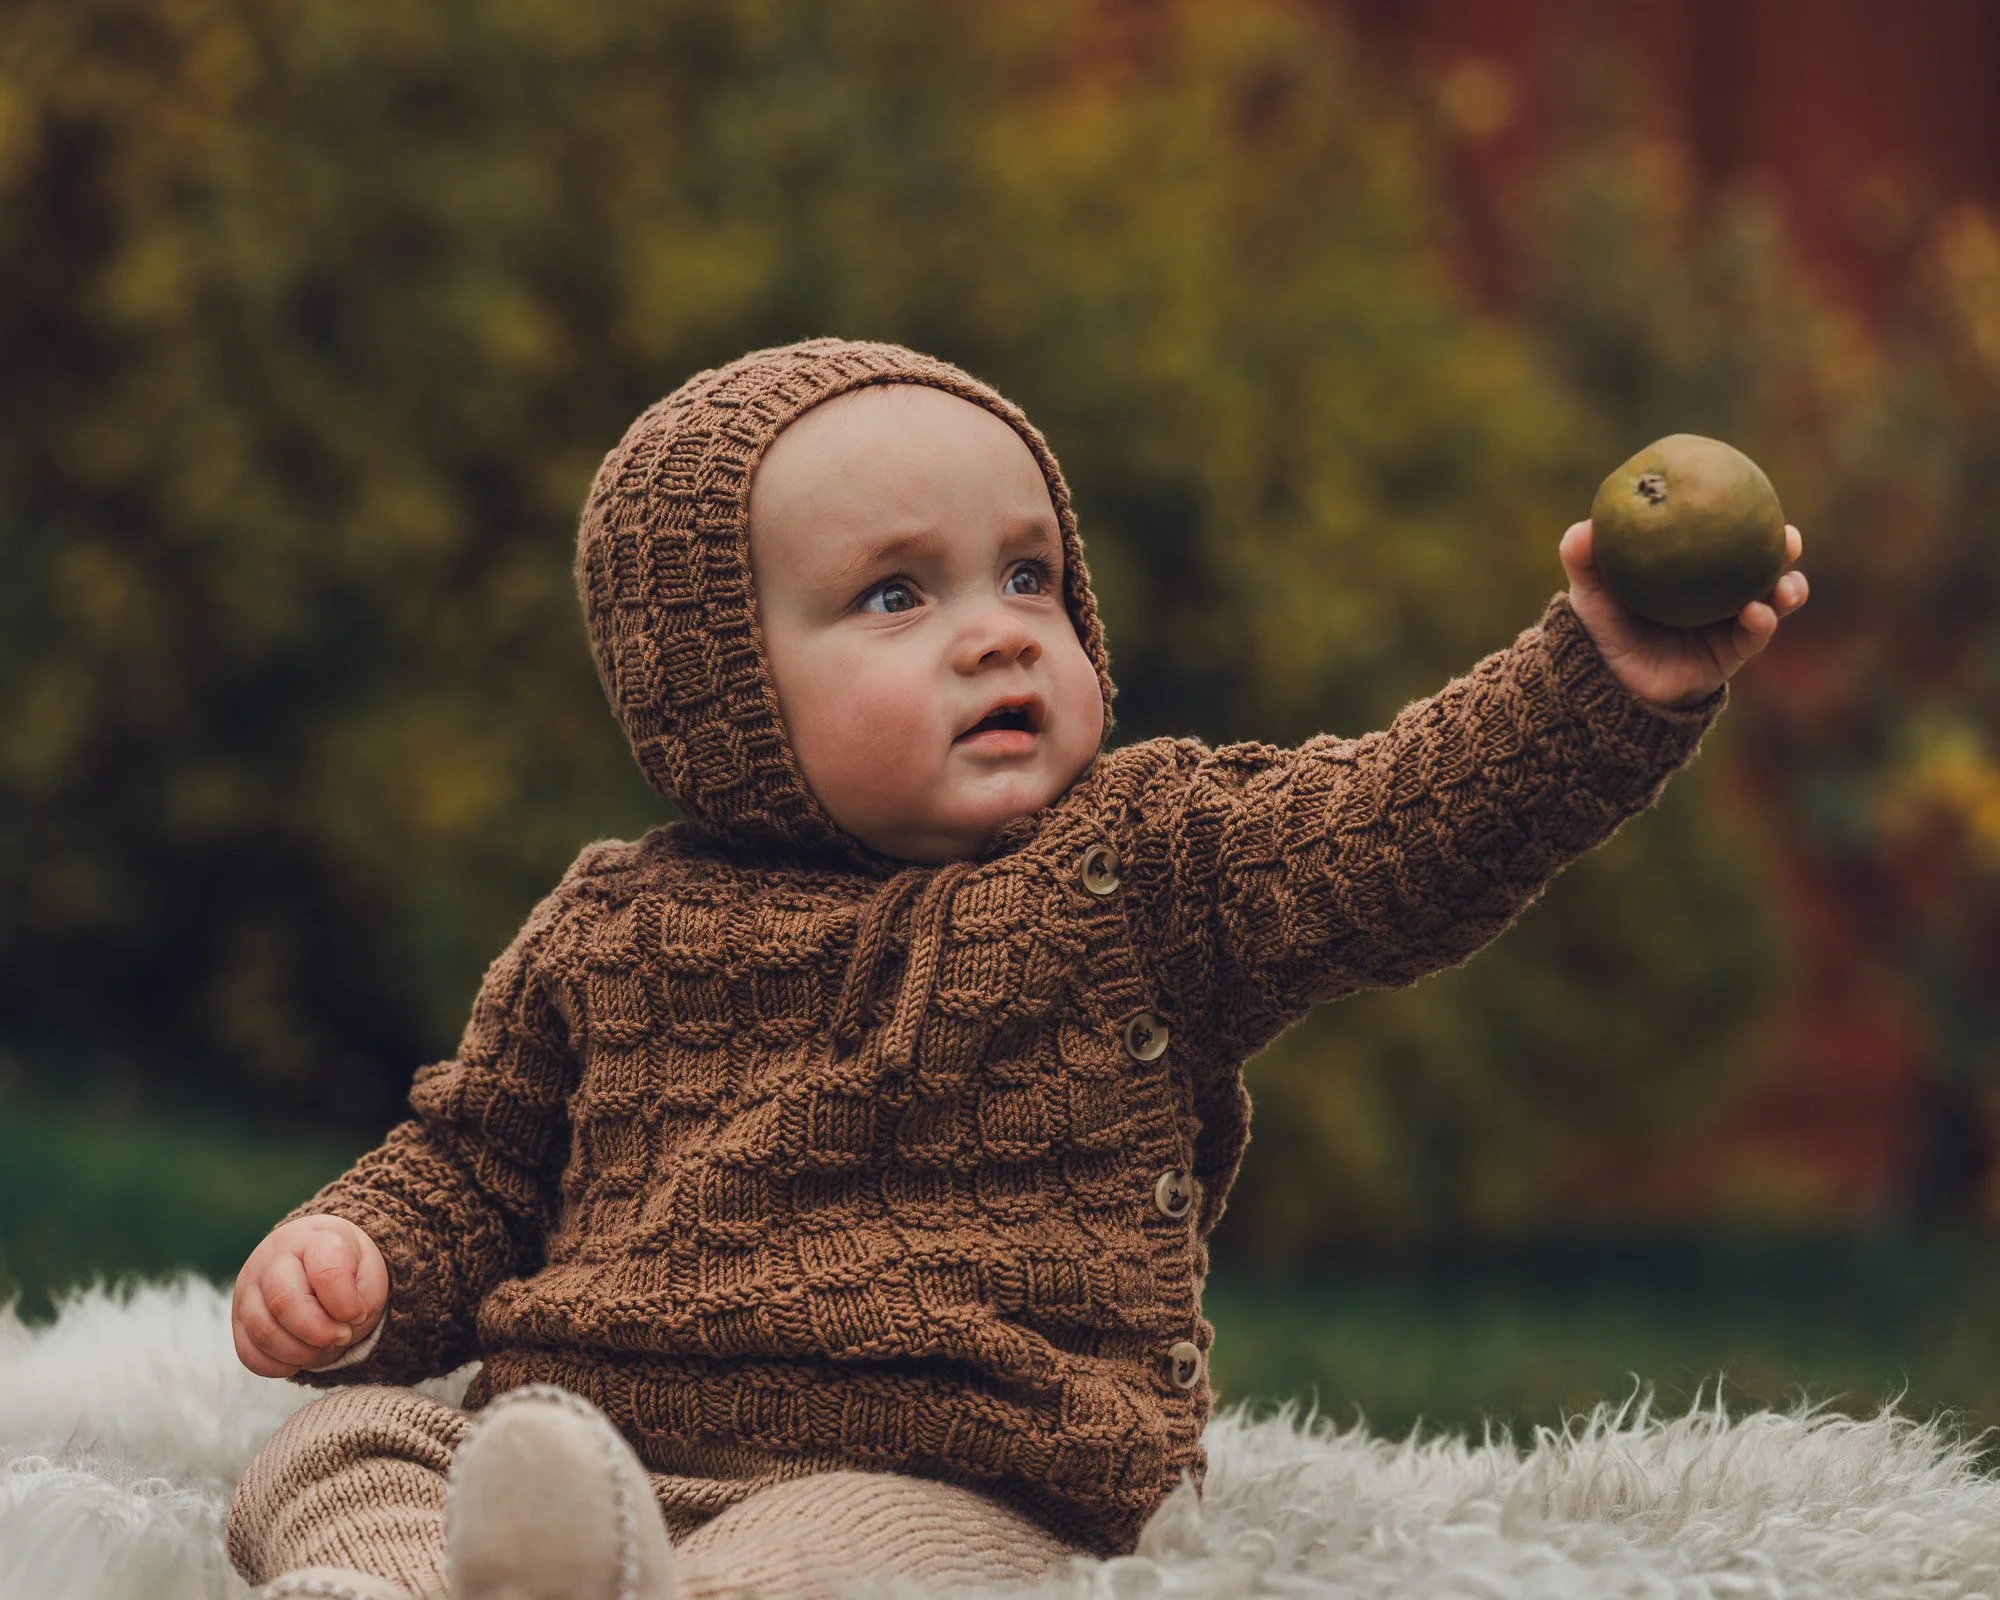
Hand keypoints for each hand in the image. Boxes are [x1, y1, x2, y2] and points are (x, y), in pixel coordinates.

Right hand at [232, 1215, 387, 1378]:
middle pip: (284, 1303)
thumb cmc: (348, 1269)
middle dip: (318, 1332)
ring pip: (263, 1331)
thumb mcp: (368, 1273)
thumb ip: (360, 1299)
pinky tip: (300, 1358)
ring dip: (299, 1353)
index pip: (326, 1273)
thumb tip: (337, 1331)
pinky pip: (249, 1353)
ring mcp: (250, 1288)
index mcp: (314, 1240)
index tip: (357, 1314)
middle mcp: (273, 1259)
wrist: (319, 1260)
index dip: (345, 1304)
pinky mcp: (238, 1318)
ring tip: (323, 1347)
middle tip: (341, 1336)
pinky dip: (278, 1365)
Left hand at [1560, 520, 1808, 708]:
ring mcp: (1728, 624)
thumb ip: (1583, 559)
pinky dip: (1761, 623)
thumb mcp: (1590, 592)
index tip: (1762, 498)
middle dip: (1784, 550)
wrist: (1607, 683)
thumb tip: (1583, 529)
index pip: (1730, 536)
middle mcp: (1718, 594)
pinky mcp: (1730, 655)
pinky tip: (1757, 613)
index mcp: (1695, 569)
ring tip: (1783, 586)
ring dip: (1787, 591)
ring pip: (1772, 602)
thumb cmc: (1601, 629)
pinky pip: (1753, 638)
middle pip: (1763, 565)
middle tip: (1787, 537)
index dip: (1752, 518)